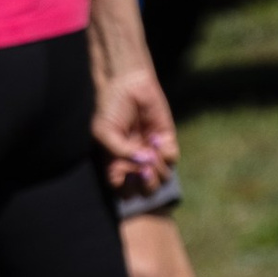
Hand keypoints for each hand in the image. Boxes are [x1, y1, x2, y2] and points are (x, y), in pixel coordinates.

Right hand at [91, 55, 175, 195]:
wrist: (127, 84)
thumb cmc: (110, 108)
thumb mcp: (104, 132)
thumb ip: (119, 152)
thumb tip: (142, 165)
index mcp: (116, 166)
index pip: (123, 192)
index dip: (126, 189)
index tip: (124, 172)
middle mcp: (135, 164)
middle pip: (146, 192)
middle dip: (146, 184)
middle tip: (143, 168)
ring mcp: (152, 154)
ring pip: (162, 179)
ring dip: (157, 170)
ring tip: (149, 151)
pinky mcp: (167, 142)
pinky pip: (173, 160)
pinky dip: (166, 154)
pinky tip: (155, 138)